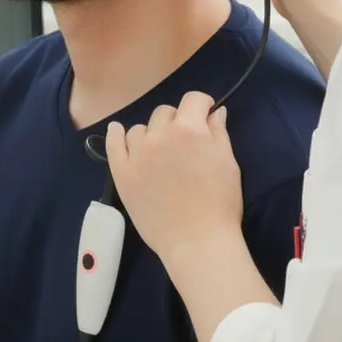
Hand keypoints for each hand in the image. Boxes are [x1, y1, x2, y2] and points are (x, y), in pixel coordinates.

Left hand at [104, 92, 242, 268]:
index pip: (193, 100)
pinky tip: (118, 132)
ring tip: (159, 153)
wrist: (197, 241)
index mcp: (190, 129)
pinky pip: (113, 144)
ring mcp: (137, 154)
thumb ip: (219, 133)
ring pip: (139, 129)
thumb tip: (215, 111)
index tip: (205, 116)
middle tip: (183, 143)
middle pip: (165, 113)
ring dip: (151, 134)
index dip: (202, 106)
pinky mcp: (122, 173)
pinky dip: (116, 135)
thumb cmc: (220, 204)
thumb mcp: (228, 163)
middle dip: (176, 121)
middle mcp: (160, 135)